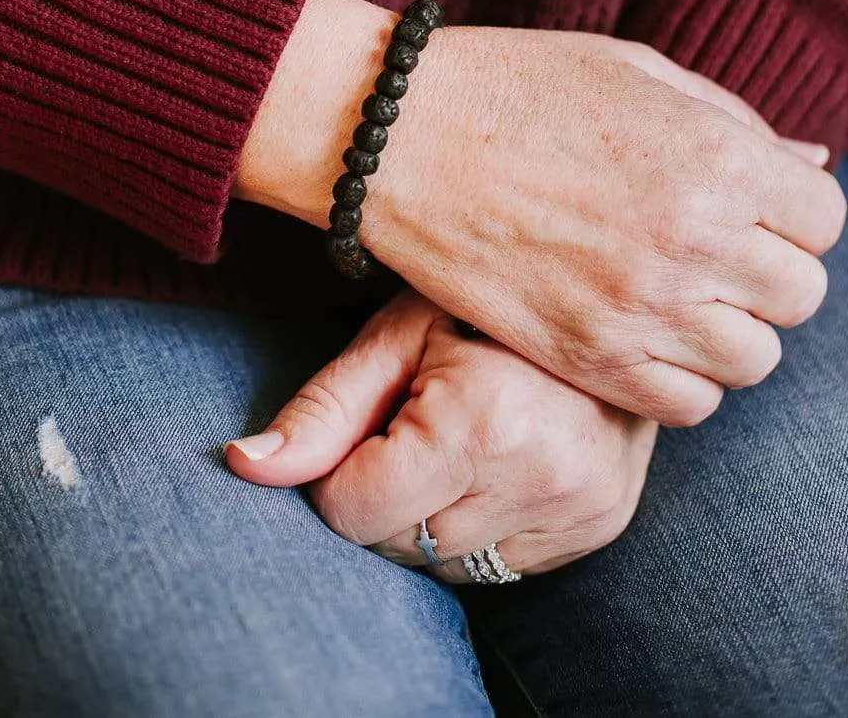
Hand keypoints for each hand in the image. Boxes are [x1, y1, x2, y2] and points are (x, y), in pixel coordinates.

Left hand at [225, 289, 657, 578]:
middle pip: (398, 545)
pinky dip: (482, 525)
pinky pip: (502, 563)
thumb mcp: (396, 334)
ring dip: (433, 515)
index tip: (374, 415)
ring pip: (447, 565)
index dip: (342, 466)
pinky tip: (500, 460)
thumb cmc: (480, 299)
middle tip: (418, 418)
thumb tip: (243, 467)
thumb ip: (323, 408)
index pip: (353, 512)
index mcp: (482, 422)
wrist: (603, 282)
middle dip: (387, 492)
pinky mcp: (600, 525)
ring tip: (461, 436)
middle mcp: (541, 477)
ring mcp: (581, 508)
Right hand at [236, 0, 845, 425]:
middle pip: (799, 295)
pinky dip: (678, 378)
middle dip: (765, 273)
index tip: (747, 206)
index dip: (790, 211)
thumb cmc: (517, 84)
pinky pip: (686, 404)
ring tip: (671, 293)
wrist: (399, 133)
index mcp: (718, 158)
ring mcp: (642, 308)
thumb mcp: (638, 72)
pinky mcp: (587, 357)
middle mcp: (696, 241)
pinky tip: (639, 333)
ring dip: (726, 330)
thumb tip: (808, 163)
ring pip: (753, 360)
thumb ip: (734, 123)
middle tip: (710, 251)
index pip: (823, 218)